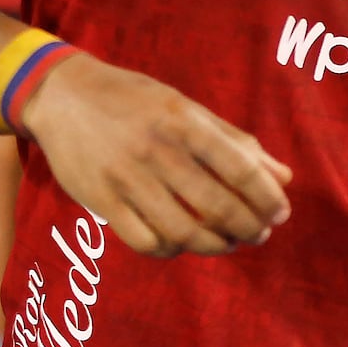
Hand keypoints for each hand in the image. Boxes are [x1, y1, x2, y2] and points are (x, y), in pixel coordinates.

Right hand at [19, 53, 293, 257]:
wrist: (63, 96)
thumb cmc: (135, 100)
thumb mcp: (187, 108)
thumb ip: (235, 142)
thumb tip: (284, 177)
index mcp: (184, 121)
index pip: (241, 168)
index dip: (267, 198)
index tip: (280, 213)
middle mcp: (157, 150)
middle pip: (216, 206)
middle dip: (247, 228)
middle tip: (258, 234)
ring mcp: (127, 178)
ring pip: (183, 231)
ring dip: (214, 246)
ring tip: (228, 243)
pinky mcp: (100, 200)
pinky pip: (144, 241)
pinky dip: (170, 250)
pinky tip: (182, 245)